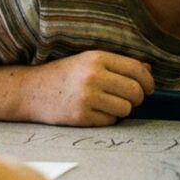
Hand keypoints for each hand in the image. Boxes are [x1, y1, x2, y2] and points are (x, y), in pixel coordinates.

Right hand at [23, 50, 153, 125]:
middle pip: (135, 91)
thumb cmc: (64, 75)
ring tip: (108, 104)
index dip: (148, 81)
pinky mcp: (80, 117)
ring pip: (125, 109)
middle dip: (137, 98)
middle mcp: (93, 76)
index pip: (137, 70)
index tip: (149, 88)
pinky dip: (107, 119)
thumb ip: (118, 64)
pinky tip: (94, 112)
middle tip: (130, 99)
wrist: (30, 90)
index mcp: (97, 58)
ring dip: (122, 109)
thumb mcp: (89, 61)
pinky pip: (110, 121)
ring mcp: (86, 97)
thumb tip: (148, 70)